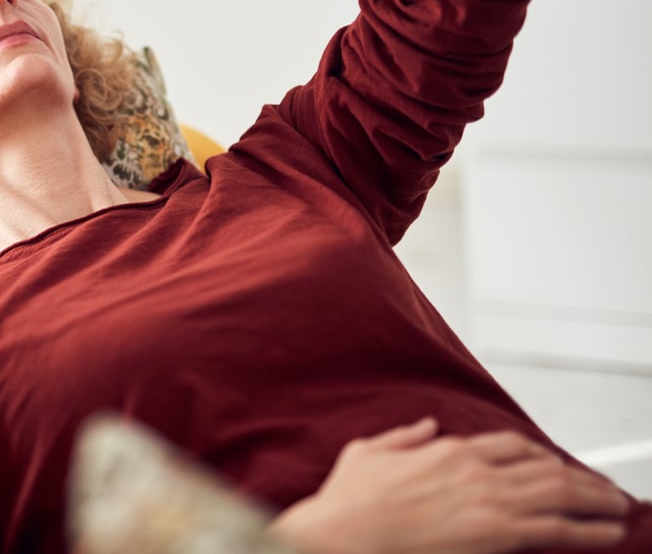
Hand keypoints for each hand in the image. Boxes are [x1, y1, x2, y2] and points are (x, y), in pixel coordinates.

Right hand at [269, 417, 630, 553]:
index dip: (542, 456)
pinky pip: (558, 529)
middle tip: (606, 490)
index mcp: (448, 449)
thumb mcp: (368, 452)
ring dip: (598, 500)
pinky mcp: (496, 534)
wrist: (341, 535)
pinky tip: (610, 532)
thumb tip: (426, 425)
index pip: (512, 445)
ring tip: (619, 508)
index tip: (557, 466)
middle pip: (548, 467)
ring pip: (562, 492)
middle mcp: (476, 470)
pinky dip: (591, 529)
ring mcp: (489, 501)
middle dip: (584, 479)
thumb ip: (404, 436)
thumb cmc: (347, 502)